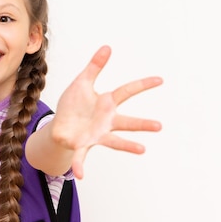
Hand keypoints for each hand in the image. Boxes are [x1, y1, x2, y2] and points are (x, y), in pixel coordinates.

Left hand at [52, 45, 162, 178]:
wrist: (60, 124)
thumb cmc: (74, 104)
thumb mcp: (81, 82)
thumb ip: (94, 66)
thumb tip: (107, 47)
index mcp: (106, 103)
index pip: (127, 91)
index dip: (142, 85)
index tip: (160, 80)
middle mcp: (106, 121)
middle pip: (127, 121)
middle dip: (142, 124)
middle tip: (159, 126)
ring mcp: (96, 134)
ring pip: (114, 141)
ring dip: (127, 145)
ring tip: (142, 149)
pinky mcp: (82, 145)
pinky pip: (81, 157)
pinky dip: (80, 165)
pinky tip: (81, 175)